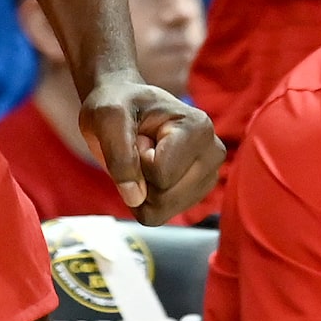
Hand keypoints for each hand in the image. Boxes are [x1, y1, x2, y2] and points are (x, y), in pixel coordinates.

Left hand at [79, 70, 223, 225]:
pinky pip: (160, 215)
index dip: (136, 159)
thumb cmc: (118, 105)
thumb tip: (135, 199)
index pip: (161, 173)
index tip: (137, 135)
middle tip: (139, 146)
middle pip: (165, 198)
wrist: (125, 105)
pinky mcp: (196, 192)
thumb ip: (119, 155)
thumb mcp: (108, 117)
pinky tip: (150, 169)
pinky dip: (145, 198)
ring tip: (145, 155)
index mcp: (198, 128)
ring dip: (142, 187)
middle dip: (139, 177)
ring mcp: (208, 175)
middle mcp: (213, 153)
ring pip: (163, 211)